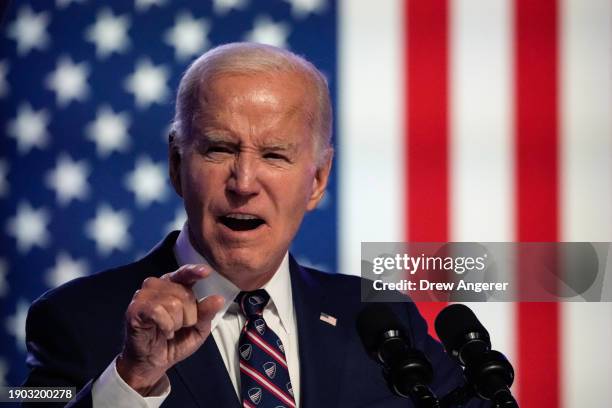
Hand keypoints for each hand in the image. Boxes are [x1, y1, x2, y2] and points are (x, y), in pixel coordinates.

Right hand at [116, 264, 223, 394]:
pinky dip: (166, 326)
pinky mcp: (134, 310)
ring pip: (172, 303)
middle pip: (184, 293)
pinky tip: (163, 332)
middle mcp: (156, 286)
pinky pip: (158, 312)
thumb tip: (218, 299)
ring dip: (176, 323)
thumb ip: (207, 313)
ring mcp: (142, 296)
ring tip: (169, 330)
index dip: (194, 271)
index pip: (184, 273)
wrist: (153, 363)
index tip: (206, 272)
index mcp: (173, 285)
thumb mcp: (198, 328)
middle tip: (179, 327)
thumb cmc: (175, 342)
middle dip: (188, 315)